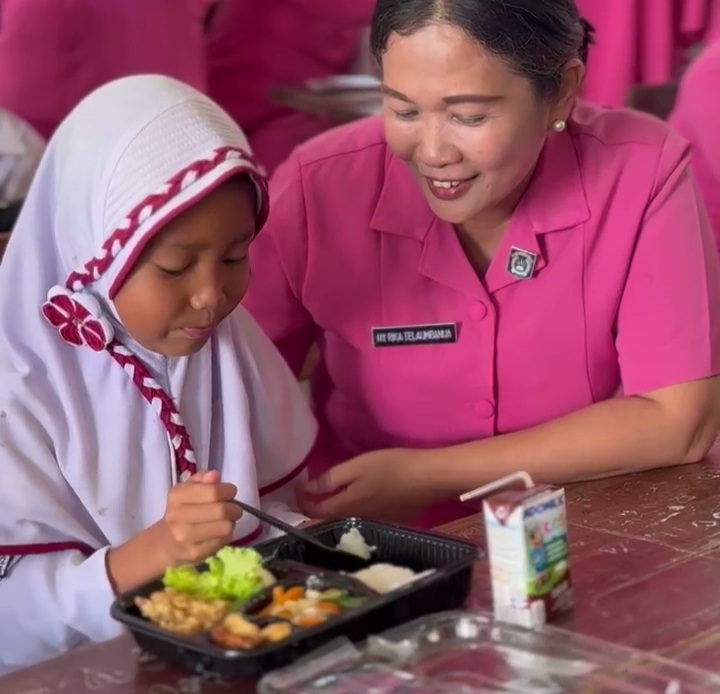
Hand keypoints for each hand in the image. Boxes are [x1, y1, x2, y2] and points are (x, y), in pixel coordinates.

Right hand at [106, 471, 241, 593]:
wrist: (165, 542)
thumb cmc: (181, 510)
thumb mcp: (188, 489)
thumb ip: (202, 479)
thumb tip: (214, 476)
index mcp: (177, 496)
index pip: (213, 491)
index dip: (228, 490)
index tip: (230, 492)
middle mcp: (178, 516)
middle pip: (221, 510)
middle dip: (234, 508)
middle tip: (234, 508)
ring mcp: (185, 537)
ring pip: (225, 527)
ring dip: (231, 522)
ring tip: (226, 520)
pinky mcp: (195, 553)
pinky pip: (223, 541)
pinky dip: (226, 535)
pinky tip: (219, 532)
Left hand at [296, 449, 437, 523]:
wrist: (429, 479)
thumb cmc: (392, 467)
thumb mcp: (357, 467)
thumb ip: (331, 479)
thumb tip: (306, 490)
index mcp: (345, 507)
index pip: (314, 511)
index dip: (301, 502)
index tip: (296, 490)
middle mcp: (355, 521)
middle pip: (328, 519)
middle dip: (313, 508)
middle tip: (306, 495)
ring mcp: (373, 524)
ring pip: (344, 521)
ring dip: (331, 512)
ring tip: (325, 499)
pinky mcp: (389, 522)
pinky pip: (361, 521)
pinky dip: (350, 513)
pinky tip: (354, 503)